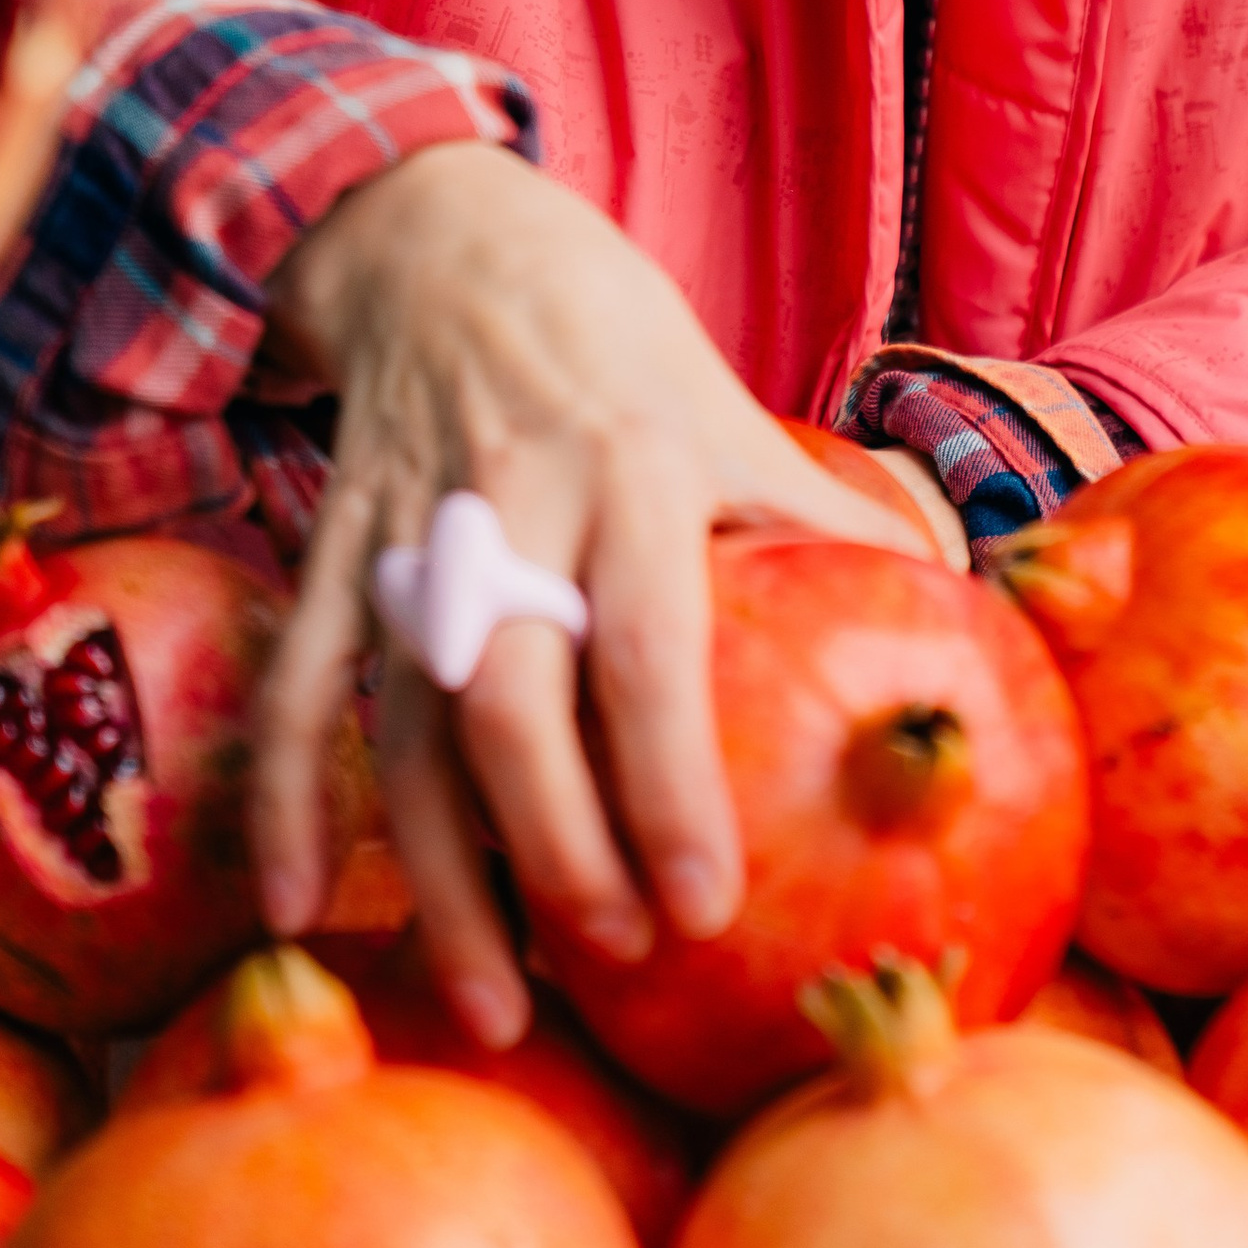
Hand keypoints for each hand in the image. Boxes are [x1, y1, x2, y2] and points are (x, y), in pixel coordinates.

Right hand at [251, 141, 937, 1045]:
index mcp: (634, 468)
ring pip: (408, 723)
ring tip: (493, 1008)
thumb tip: (961, 604)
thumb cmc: (616, 344)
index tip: (705, 907)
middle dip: (557, 852)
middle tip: (612, 968)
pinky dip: (286, 794)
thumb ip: (827, 514)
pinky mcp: (334, 545)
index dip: (670, 783)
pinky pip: (303, 682)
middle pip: (516, 704)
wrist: (445, 238)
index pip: (648, 646)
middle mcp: (515, 505)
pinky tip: (297, 904)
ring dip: (441, 875)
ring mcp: (410, 530)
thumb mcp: (728, 405)